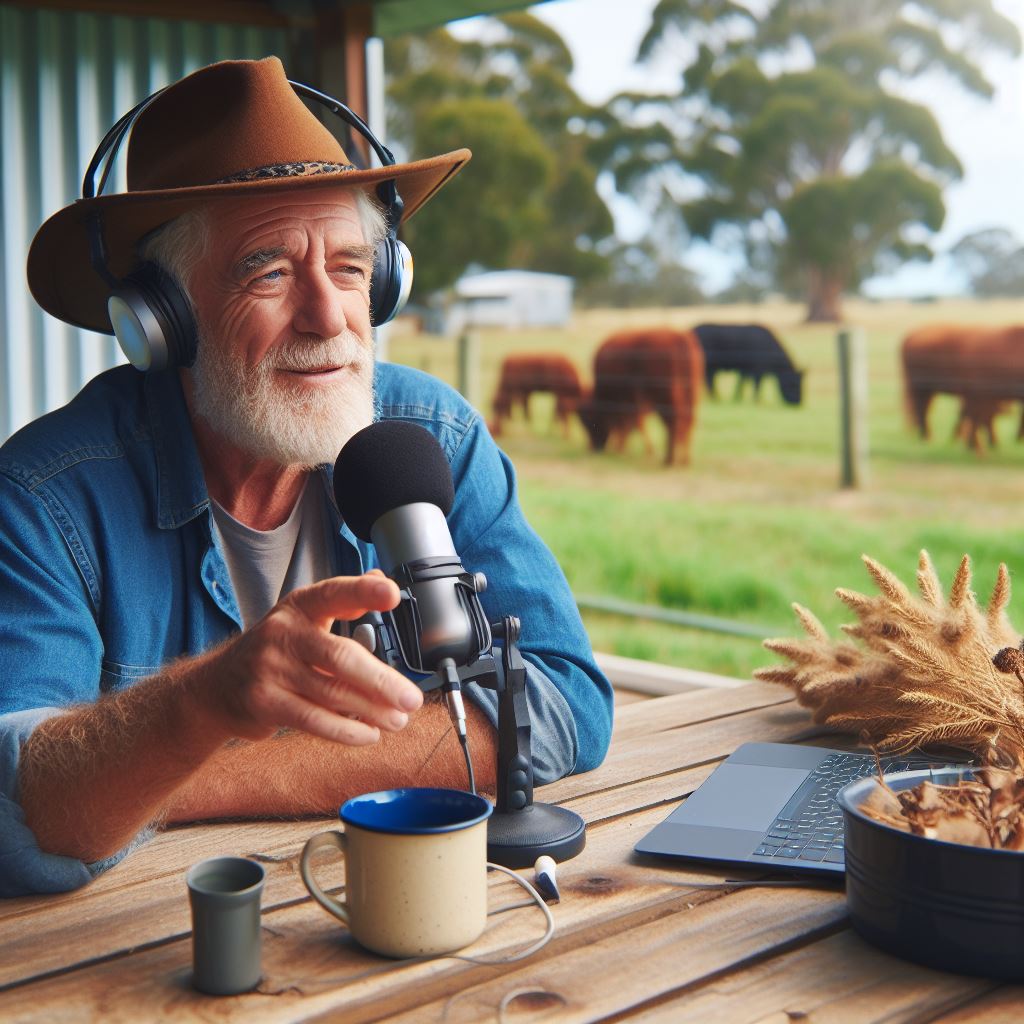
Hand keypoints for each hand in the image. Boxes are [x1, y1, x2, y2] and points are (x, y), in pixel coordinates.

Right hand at [201, 573, 422, 744]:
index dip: (363, 592)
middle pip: (341, 657)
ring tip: (398, 719)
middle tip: (411, 698)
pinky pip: (314, 720)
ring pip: (332, 693)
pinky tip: (369, 733)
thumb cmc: (275, 651)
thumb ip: (343, 602)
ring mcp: (270, 669)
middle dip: (382, 681)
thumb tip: (382, 579)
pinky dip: (346, 730)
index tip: (392, 595)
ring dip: (372, 711)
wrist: (217, 687)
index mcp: (299, 606)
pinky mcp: (263, 703)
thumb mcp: (303, 618)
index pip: (334, 594)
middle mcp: (282, 632)